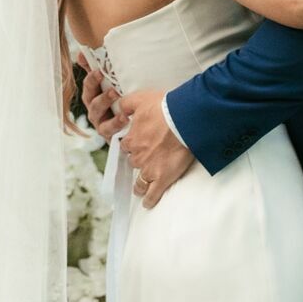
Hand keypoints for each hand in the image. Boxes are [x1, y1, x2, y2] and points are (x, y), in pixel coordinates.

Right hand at [76, 52, 125, 140]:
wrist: (133, 122)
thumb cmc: (119, 98)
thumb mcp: (109, 82)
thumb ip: (97, 67)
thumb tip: (82, 53)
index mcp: (93, 95)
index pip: (88, 86)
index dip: (92, 79)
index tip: (99, 71)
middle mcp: (94, 110)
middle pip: (91, 102)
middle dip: (100, 96)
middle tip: (112, 90)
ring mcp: (101, 124)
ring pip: (99, 118)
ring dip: (108, 110)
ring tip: (119, 103)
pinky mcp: (110, 136)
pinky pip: (111, 132)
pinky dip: (117, 125)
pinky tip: (126, 118)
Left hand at [116, 89, 195, 208]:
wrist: (185, 119)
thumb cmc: (164, 107)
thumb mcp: (140, 98)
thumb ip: (126, 103)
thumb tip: (117, 105)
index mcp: (131, 138)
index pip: (125, 145)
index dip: (131, 145)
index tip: (136, 144)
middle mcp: (138, 155)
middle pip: (133, 162)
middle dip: (138, 161)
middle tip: (145, 160)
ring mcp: (150, 169)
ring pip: (140, 181)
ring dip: (139, 185)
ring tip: (141, 188)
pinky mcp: (163, 177)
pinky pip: (153, 194)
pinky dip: (149, 200)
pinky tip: (147, 203)